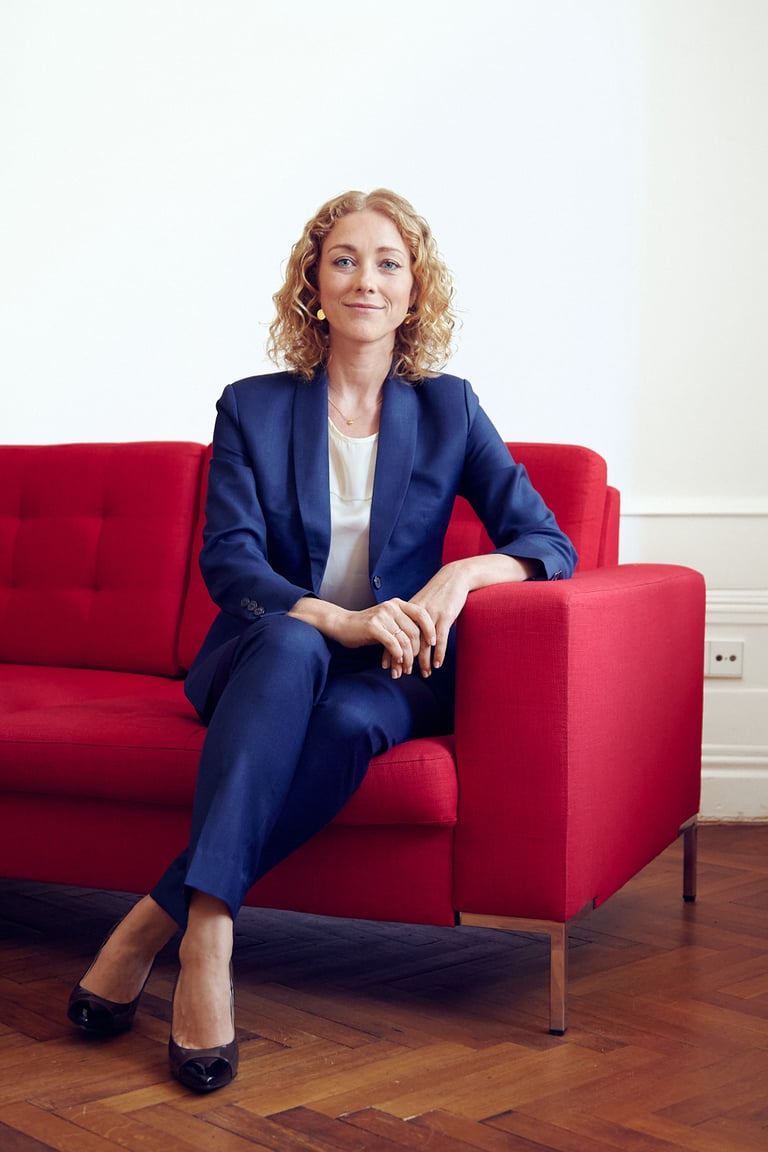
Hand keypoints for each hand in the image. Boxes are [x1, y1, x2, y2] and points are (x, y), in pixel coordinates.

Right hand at [288, 596, 435, 678]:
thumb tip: (423, 641)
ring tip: (405, 670)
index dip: (430, 629)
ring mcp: (382, 616)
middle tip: (414, 666)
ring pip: (404, 640)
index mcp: (397, 604)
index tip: (433, 643)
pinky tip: (396, 664)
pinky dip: (397, 656)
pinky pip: (392, 644)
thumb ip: (402, 626)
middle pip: (414, 631)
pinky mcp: (373, 627)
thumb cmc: (366, 627)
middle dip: (416, 652)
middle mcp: (391, 607)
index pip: (421, 614)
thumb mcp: (387, 621)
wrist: (342, 625)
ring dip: (407, 658)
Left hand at [386, 554, 535, 674]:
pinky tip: (437, 664)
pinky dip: (439, 653)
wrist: (453, 578)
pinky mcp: (445, 616)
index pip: (394, 635)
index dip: (390, 652)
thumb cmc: (438, 593)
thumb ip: (412, 619)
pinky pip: (441, 639)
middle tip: (400, 675)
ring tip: (424, 674)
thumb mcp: (421, 605)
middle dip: (403, 660)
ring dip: (423, 661)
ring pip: (424, 644)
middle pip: (407, 642)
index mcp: (407, 612)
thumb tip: (405, 636)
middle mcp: (416, 615)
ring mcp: (430, 616)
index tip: (387, 667)